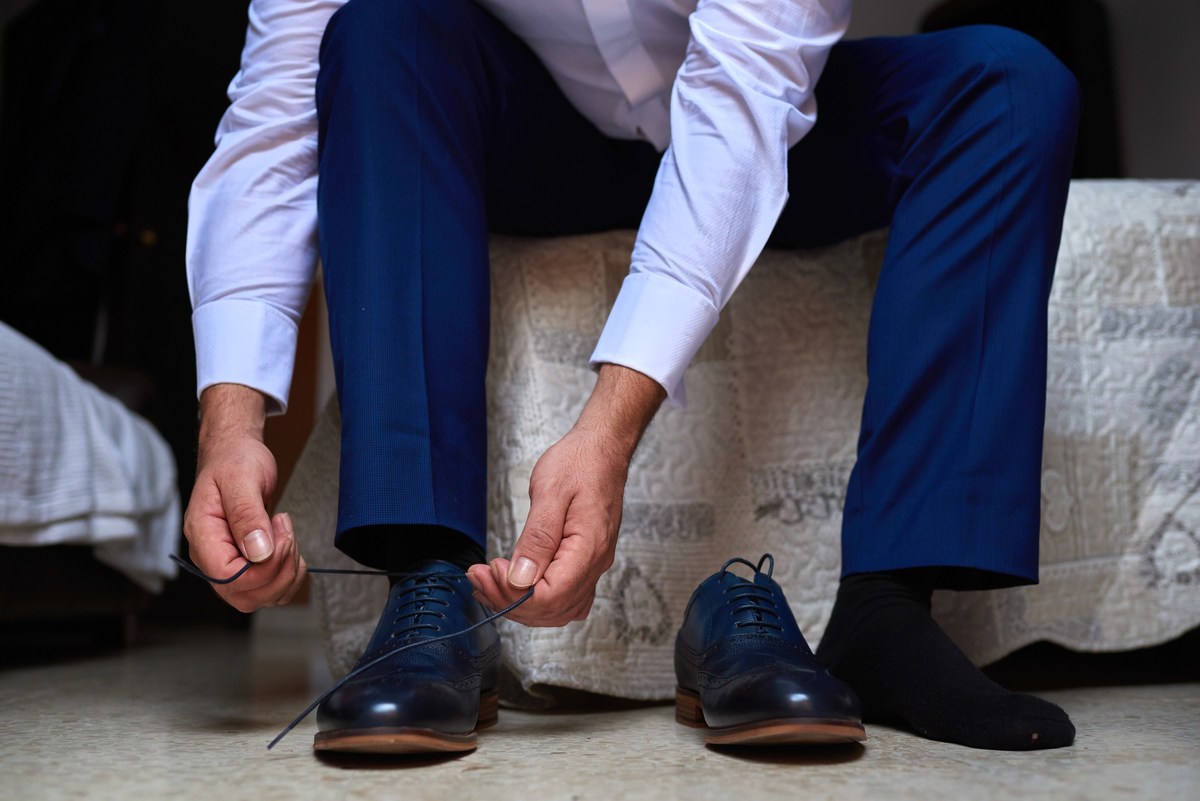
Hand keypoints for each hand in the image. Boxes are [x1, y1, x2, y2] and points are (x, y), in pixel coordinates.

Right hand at [182, 384, 306, 611]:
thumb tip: (258, 552)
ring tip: (287, 536)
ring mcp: (229, 562)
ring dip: (286, 574)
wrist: (235, 453)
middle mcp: (212, 555)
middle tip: (286, 534)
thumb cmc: (234, 461)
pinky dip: (288, 576)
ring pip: (259, 597)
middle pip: (244, 595)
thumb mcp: (242, 480)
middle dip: (277, 572)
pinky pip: (268, 588)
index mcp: (203, 536)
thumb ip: (248, 515)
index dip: (262, 568)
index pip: (227, 577)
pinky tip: (290, 549)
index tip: (279, 536)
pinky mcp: (246, 563)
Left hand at [467, 365, 664, 625]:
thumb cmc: (580, 463)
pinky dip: (537, 600)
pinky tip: (516, 589)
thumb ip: (537, 538)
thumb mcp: (552, 492)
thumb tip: (520, 578)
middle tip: (480, 577)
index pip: (551, 596)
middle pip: (552, 608)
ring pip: (558, 609)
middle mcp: (594, 563)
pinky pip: (565, 597)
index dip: (516, 593)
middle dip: (510, 600)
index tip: (493, 569)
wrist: (602, 449)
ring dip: (520, 603)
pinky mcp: (584, 561)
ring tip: (489, 582)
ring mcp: (592, 565)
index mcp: (588, 548)